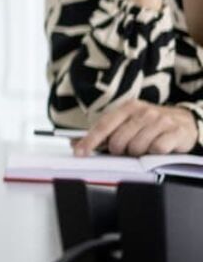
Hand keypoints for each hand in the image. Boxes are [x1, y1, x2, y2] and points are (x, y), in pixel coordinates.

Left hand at [76, 99, 198, 156]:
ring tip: (144, 147)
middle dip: (119, 150)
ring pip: (136, 148)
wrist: (185, 121)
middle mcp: (144, 111)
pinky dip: (155, 153)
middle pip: (118, 141)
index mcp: (128, 107)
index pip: (103, 125)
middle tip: (127, 149)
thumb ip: (104, 133)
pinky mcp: (176, 132)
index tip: (80, 152)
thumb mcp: (128, 123)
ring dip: (138, 153)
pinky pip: (156, 150)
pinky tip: (158, 147)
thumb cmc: (150, 124)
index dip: (90, 140)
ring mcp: (161, 121)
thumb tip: (76, 143)